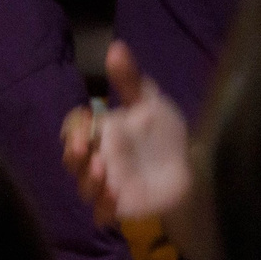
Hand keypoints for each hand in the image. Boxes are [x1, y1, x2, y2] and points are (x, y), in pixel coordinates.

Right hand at [60, 42, 192, 224]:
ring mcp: (105, 185)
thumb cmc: (163, 136)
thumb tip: (116, 46)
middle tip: (87, 149)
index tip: (86, 125)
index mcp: (100, 133)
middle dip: (74, 154)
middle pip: (72, 159)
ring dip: (88, 180)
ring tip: (104, 170)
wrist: (188, 170)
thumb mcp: (150, 103)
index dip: (75, 129)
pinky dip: (104, 207)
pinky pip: (101, 213)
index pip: (74, 129)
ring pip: (83, 186)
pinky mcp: (118, 207)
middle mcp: (97, 159)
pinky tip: (116, 197)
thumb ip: (130, 79)